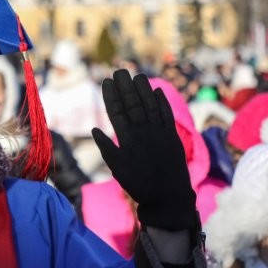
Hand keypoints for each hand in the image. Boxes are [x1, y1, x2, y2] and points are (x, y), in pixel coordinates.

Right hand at [91, 69, 197, 230]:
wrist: (169, 196)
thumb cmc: (139, 184)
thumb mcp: (117, 169)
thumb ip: (106, 148)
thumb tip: (94, 129)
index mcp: (128, 139)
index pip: (117, 112)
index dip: (111, 96)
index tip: (106, 81)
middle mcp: (144, 131)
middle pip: (133, 104)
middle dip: (125, 86)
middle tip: (119, 70)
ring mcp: (160, 132)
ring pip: (150, 105)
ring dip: (143, 89)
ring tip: (137, 75)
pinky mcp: (173, 136)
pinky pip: (167, 114)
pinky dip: (162, 102)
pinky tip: (157, 91)